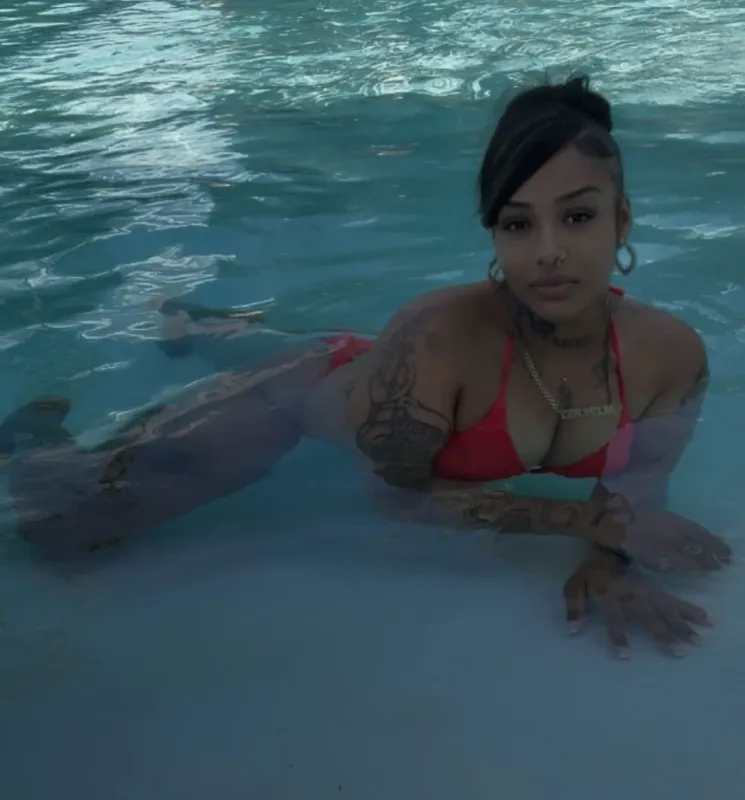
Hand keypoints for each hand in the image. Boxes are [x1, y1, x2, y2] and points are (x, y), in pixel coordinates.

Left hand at [563, 549, 711, 657]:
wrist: (606, 550)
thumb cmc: (590, 574)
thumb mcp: (574, 587)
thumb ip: (574, 608)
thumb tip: (572, 631)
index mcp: (609, 594)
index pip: (613, 616)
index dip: (618, 635)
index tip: (625, 656)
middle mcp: (631, 594)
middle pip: (648, 615)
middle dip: (662, 633)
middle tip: (678, 651)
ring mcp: (647, 591)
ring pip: (666, 609)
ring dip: (682, 625)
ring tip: (697, 642)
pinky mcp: (656, 590)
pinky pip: (675, 600)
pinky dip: (690, 610)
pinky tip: (705, 619)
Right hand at [599, 494, 731, 572]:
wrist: (603, 520)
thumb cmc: (623, 503)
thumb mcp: (645, 493)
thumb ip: (661, 495)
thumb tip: (671, 489)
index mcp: (673, 520)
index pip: (700, 535)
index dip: (714, 544)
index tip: (726, 551)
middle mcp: (672, 537)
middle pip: (697, 550)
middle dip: (711, 558)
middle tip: (722, 564)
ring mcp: (661, 550)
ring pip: (687, 561)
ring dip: (700, 566)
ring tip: (710, 569)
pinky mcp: (649, 559)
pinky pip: (670, 566)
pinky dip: (680, 568)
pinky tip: (684, 570)